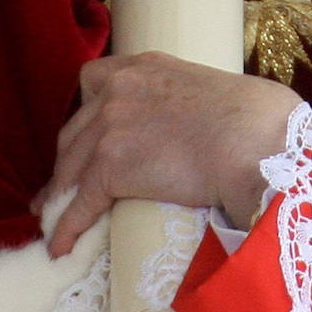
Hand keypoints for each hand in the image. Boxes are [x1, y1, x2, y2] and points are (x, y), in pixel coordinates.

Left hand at [40, 52, 300, 255]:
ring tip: (56, 218)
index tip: (90, 132)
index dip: (88, 111)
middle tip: (67, 185)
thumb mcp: (209, 87)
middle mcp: (118, 89)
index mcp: (145, 66)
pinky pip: (78, 204)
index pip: (93, 80)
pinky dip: (66, 227)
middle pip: (75, 130)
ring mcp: (109, 126)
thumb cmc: (255, 116)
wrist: (255, 140)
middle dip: (70, 160)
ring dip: (62, 195)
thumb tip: (199, 126)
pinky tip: (61, 246)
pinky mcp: (110, 166)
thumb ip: (187, 98)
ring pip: (70, 167)